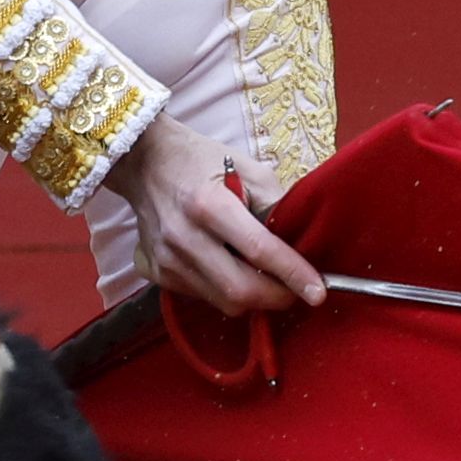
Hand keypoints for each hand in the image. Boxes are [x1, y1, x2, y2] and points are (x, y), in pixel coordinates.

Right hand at [102, 114, 322, 321]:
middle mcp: (183, 236)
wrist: (142, 160)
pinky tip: (225, 268)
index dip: (293, 274)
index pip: (259, 250)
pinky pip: (199, 296)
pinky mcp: (153, 270)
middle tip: (294, 290)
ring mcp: (165, 258)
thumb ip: (275, 205)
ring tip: (261, 276)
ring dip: (250, 296)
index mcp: (208, 205)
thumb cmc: (201, 160)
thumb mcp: (248, 168)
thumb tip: (300, 244)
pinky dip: (221, 290)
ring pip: (221, 301)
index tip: (318, 291)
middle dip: (276, 297)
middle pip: (239, 290)